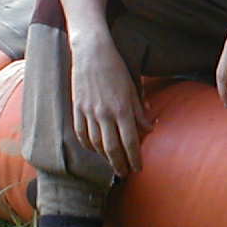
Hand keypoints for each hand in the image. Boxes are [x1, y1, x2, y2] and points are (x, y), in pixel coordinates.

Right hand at [70, 30, 152, 175]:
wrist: (91, 52)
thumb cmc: (116, 68)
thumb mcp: (132, 88)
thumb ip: (139, 111)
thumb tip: (149, 128)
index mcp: (122, 108)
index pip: (130, 141)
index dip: (135, 157)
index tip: (138, 168)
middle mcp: (105, 114)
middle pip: (112, 148)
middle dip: (120, 164)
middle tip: (125, 174)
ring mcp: (88, 112)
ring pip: (96, 144)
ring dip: (104, 158)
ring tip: (112, 164)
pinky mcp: (77, 108)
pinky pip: (82, 134)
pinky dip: (88, 146)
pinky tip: (95, 150)